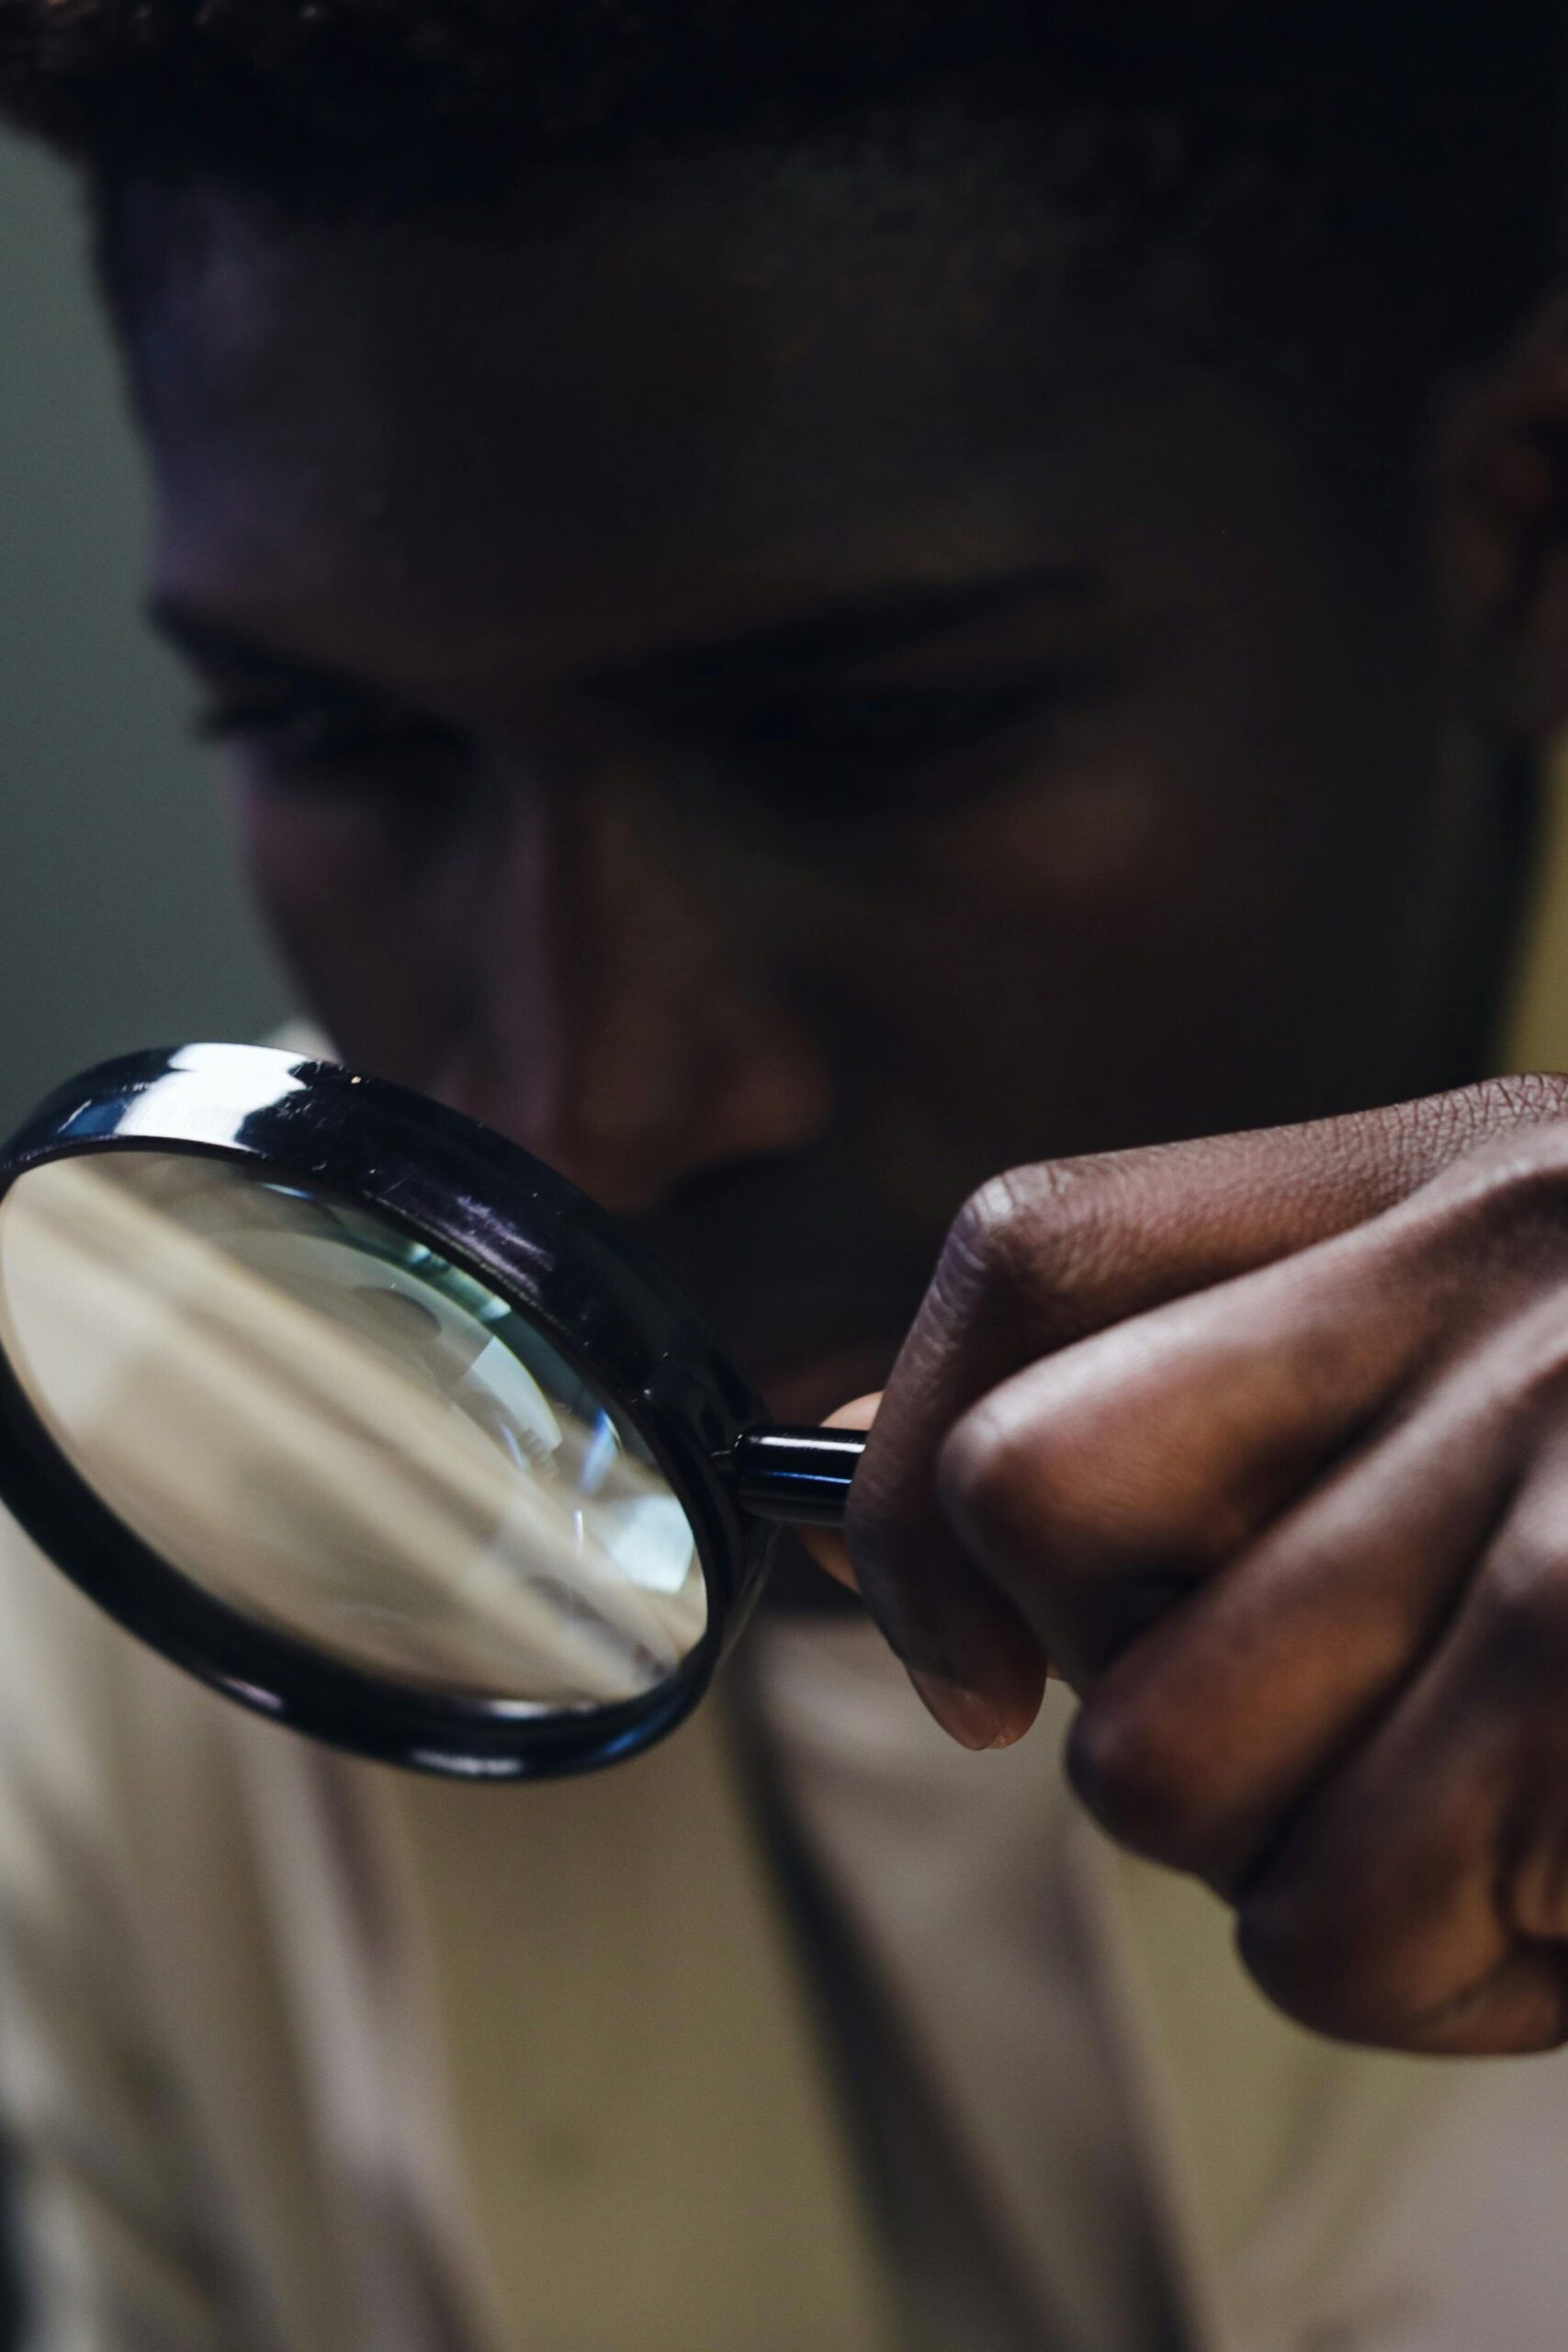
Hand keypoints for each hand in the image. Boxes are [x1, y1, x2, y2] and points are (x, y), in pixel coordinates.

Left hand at [834, 1075, 1567, 2052]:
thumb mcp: (1559, 1304)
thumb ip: (1289, 1373)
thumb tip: (967, 1559)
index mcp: (1448, 1176)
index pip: (1029, 1250)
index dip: (913, 1452)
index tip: (965, 1640)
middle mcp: (1491, 1288)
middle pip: (1042, 1504)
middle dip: (1117, 1666)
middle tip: (1302, 1720)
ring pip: (1168, 1771)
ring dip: (1291, 1855)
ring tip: (1482, 1821)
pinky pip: (1347, 1931)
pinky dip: (1442, 1968)